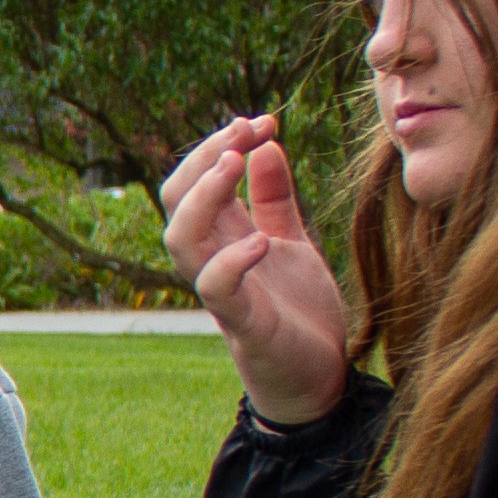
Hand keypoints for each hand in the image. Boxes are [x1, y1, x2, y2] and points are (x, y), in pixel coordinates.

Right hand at [159, 116, 351, 425]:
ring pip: (180, 240)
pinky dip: (231, 262)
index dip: (222, 145)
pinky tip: (261, 241)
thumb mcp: (293, 241)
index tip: (267, 120)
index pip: (199, 180)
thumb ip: (276, 199)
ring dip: (203, 198)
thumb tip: (268, 145)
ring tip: (236, 165)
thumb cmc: (300, 311)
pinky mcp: (242, 324)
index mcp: (224, 238)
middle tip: (247, 130)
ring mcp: (223, 292)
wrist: (320, 377)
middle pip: (177, 200)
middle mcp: (213, 260)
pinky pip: (216, 290)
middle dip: (205, 158)